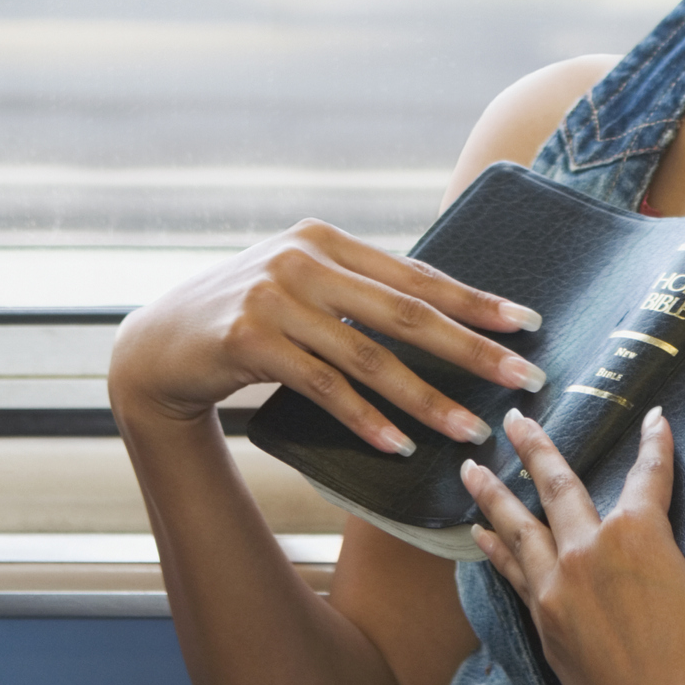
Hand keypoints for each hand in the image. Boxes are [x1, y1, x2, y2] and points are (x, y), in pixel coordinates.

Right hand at [108, 219, 545, 455]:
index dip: (474, 300)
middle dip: (470, 348)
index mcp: (328, 239)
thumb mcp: (303, 285)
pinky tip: (400, 445)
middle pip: (405, 312)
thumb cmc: (246, 315)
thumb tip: (442, 311)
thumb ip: (358, 290)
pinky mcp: (249, 339)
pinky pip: (323, 385)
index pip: (416, 274)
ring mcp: (275, 297)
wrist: (158, 340)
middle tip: (522, 377)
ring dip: (425, 398)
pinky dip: (365, 418)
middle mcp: (305, 259)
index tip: (526, 325)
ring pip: (369, 356)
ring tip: (469, 430)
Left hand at [461, 408, 684, 684]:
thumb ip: (684, 567)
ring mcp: (560, 596)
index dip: (656, 443)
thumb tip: (673, 564)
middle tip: (514, 420)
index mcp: (640, 534)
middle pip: (557, 486)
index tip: (653, 418)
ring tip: (470, 468)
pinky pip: (516, 578)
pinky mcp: (549, 635)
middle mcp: (589, 554)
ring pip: (519, 530)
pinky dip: (498, 553)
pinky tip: (483, 536)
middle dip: (534, 447)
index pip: (649, 474)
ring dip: (494, 495)